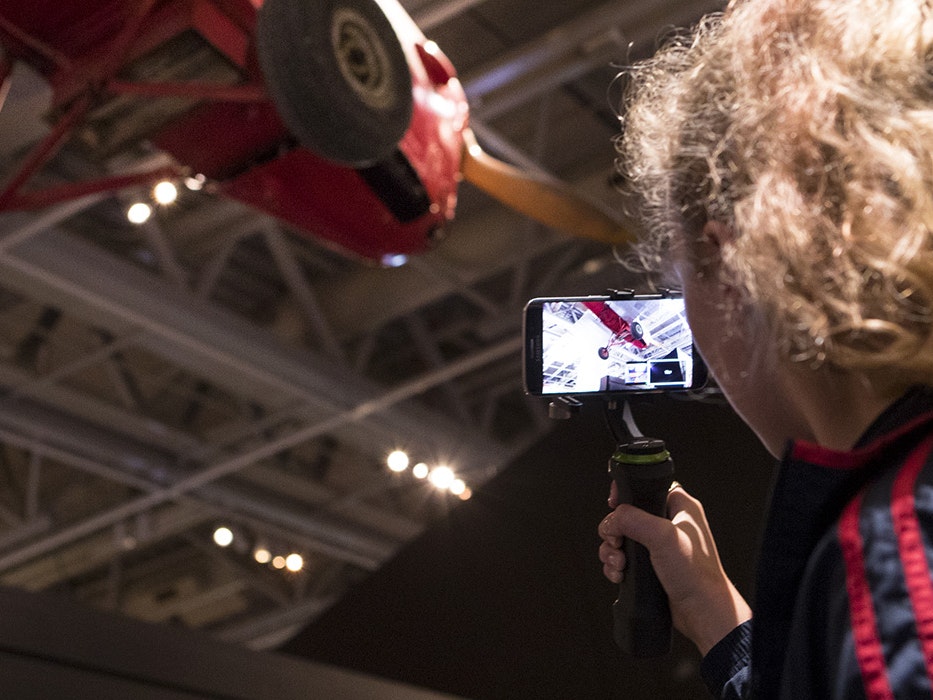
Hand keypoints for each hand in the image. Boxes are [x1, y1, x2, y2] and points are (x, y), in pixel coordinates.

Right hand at [598, 482, 751, 655]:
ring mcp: (659, 546)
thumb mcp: (663, 536)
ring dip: (612, 551)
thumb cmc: (696, 575)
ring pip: (621, 538)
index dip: (626, 494)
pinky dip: (616, 566)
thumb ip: (632, 519)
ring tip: (619, 564)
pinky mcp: (651, 566)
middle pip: (627, 515)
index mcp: (679, 506)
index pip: (646, 487)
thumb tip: (612, 520)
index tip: (614, 504)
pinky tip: (620, 575)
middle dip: (614, 531)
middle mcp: (669, 523)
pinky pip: (624, 558)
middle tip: (616, 542)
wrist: (701, 613)